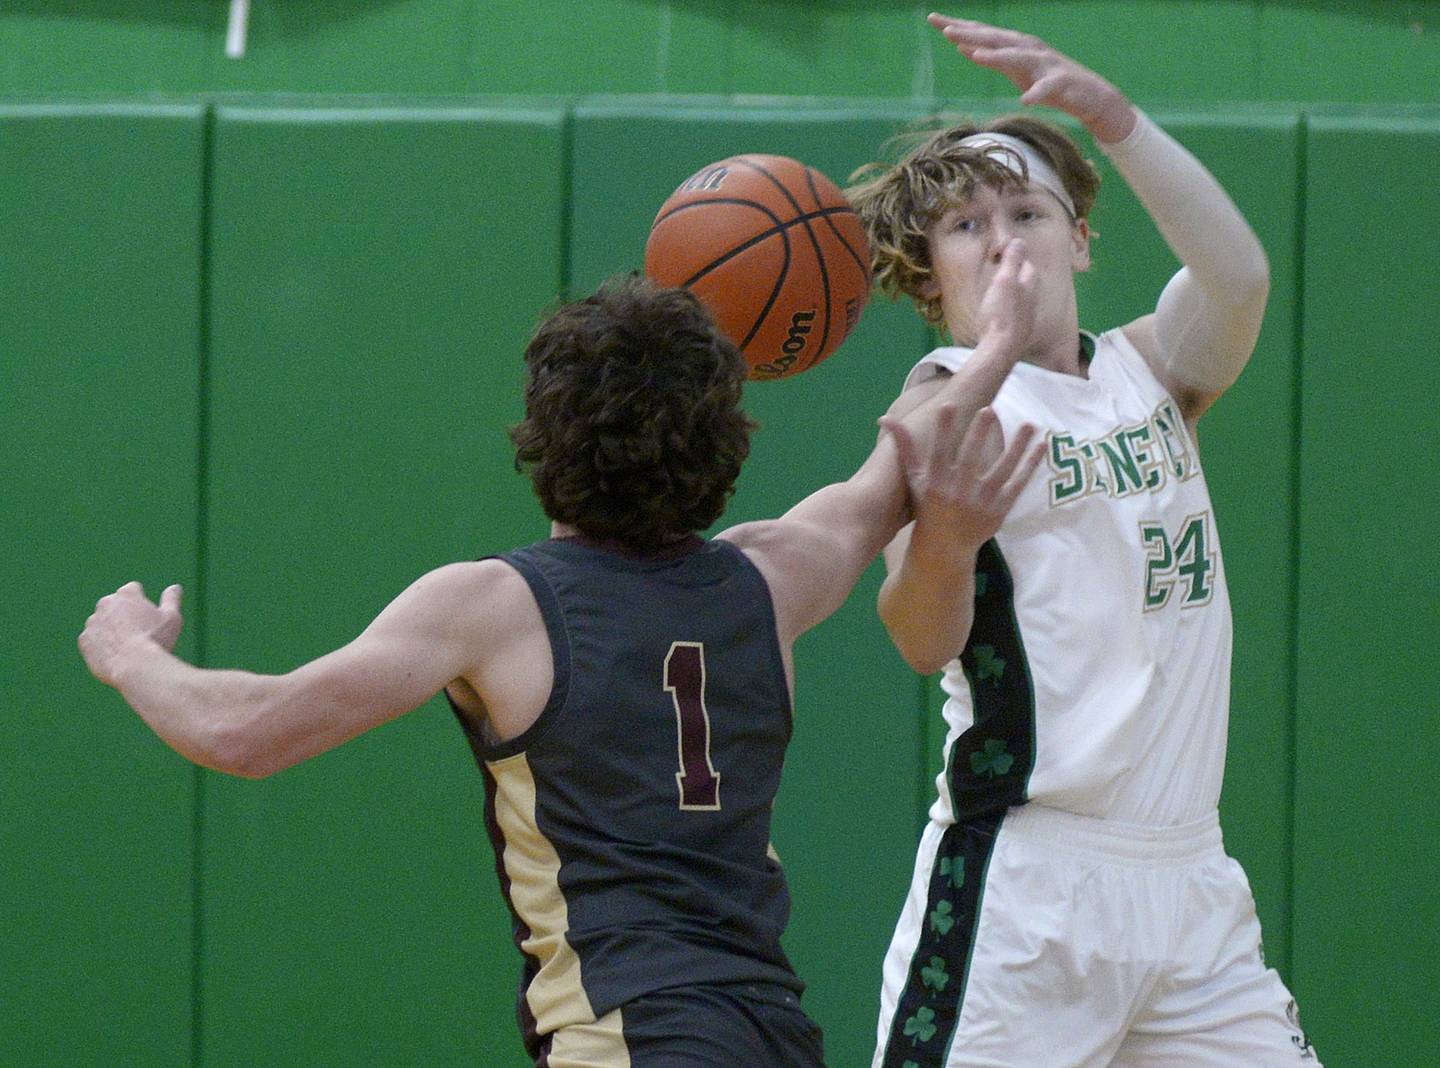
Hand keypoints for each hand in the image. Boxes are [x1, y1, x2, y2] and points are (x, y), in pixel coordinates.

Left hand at [79, 582, 183, 686]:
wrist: (134, 666)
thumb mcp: (172, 618)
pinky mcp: (84, 641)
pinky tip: (117, 657)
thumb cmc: (156, 640)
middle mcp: (105, 603)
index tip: (148, 617)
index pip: (133, 590)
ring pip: (103, 624)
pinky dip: (102, 647)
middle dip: (123, 615)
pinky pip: (93, 642)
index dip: (142, 603)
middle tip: (139, 633)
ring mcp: (92, 622)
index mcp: (127, 594)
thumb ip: (172, 599)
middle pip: (115, 606)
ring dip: (112, 631)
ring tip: (128, 648)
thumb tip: (175, 588)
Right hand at [881, 404, 1044, 556]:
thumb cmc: (927, 507)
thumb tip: (885, 420)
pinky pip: (1016, 485)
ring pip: (1001, 471)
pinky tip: (1040, 446)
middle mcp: (957, 494)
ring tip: (1029, 424)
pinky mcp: (998, 511)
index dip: (942, 430)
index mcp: (936, 484)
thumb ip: (905, 449)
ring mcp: (980, 503)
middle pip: (970, 460)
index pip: (939, 453)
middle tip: (988, 410)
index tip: (948, 406)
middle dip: (978, 435)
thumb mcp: (913, 480)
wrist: (943, 549)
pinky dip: (1029, 467)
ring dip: (1017, 447)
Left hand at [928, 12, 1135, 142]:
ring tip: (974, 54)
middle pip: (996, 39)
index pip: (982, 33)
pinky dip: (1036, 92)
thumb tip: (963, 47)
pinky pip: (1047, 88)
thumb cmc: (1048, 83)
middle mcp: (1029, 48)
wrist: (1090, 96)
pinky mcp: (1061, 83)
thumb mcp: (1014, 70)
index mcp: (1015, 46)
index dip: (959, 26)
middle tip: (944, 29)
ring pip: (1019, 57)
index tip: (933, 19)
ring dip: (997, 55)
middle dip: (971, 33)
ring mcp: (1046, 64)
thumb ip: (991, 59)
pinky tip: (1025, 98)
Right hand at [977, 238, 1037, 355]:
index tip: (1010, 257)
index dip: (1020, 261)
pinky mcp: (1019, 335)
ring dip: (1016, 296)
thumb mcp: (1004, 281)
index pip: (1028, 268)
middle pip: (1028, 285)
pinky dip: (1011, 312)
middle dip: (1020, 278)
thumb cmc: (1001, 312)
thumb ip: (1012, 262)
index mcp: (1028, 287)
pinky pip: (1017, 318)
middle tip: (1006, 274)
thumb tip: (1020, 240)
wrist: (1002, 348)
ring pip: (1024, 302)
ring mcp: (1026, 320)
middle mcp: (1032, 302)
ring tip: (1004, 293)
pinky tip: (1003, 316)